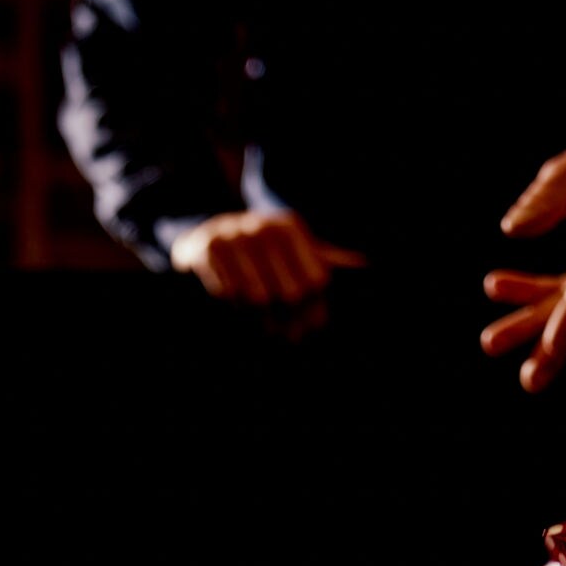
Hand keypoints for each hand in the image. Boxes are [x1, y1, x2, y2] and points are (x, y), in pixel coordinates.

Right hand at [170, 209, 366, 320]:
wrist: (203, 235)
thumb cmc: (259, 254)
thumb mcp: (292, 250)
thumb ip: (325, 260)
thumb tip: (363, 267)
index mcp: (290, 227)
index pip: (316, 282)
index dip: (316, 313)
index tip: (310, 332)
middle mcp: (263, 226)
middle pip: (290, 294)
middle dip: (289, 322)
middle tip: (286, 338)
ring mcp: (232, 234)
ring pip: (258, 298)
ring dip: (261, 322)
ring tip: (264, 330)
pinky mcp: (206, 247)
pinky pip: (228, 294)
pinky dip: (234, 311)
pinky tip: (237, 314)